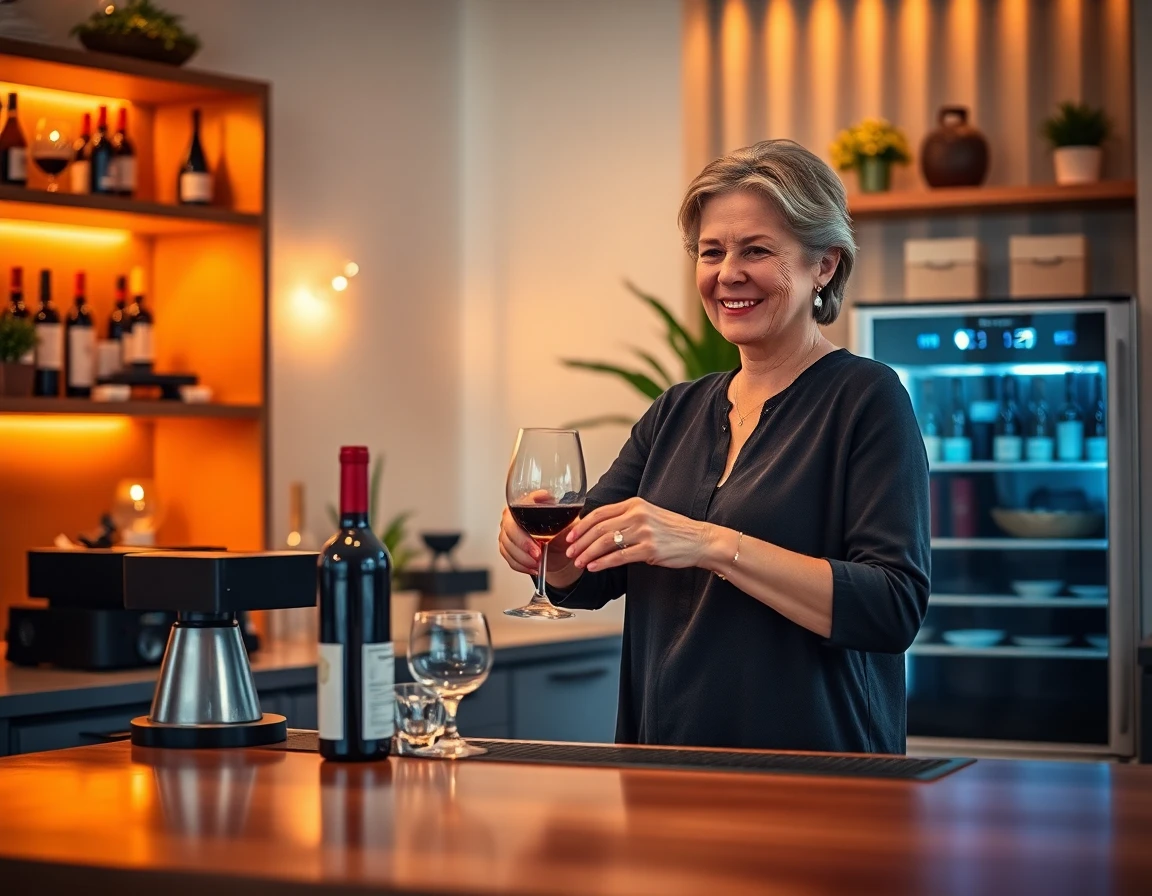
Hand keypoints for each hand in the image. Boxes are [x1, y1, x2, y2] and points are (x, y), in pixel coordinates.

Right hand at [497, 491, 579, 581]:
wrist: (560, 548)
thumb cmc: (561, 531)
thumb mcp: (564, 518)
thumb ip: (556, 508)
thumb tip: (546, 496)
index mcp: (523, 506)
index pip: (518, 509)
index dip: (527, 524)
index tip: (539, 539)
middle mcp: (511, 518)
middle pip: (509, 530)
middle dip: (524, 545)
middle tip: (538, 554)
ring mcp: (507, 534)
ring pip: (507, 547)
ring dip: (523, 558)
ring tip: (538, 563)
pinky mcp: (507, 549)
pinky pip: (509, 559)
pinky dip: (521, 566)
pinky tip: (533, 568)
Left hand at [564, 497, 711, 572]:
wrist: (700, 540)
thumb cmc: (675, 530)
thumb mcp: (649, 514)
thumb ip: (626, 517)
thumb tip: (600, 528)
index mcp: (634, 504)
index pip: (599, 513)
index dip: (581, 525)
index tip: (570, 536)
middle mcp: (637, 515)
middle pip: (599, 528)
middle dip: (580, 542)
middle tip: (570, 552)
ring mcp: (644, 532)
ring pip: (605, 542)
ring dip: (588, 554)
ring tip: (579, 562)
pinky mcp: (649, 549)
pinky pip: (619, 557)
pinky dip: (602, 563)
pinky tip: (594, 567)